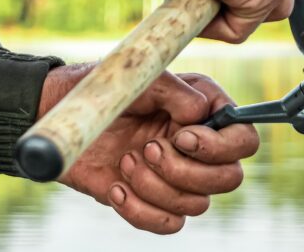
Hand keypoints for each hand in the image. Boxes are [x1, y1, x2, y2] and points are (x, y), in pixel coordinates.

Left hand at [42, 64, 257, 233]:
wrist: (60, 117)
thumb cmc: (104, 89)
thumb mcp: (141, 78)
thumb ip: (176, 92)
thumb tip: (199, 115)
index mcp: (206, 111)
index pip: (244, 140)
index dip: (220, 146)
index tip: (180, 136)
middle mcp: (199, 147)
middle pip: (229, 179)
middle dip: (186, 171)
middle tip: (148, 148)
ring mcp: (177, 176)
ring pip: (197, 204)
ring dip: (157, 188)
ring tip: (127, 161)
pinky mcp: (153, 200)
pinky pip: (169, 224)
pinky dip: (142, 212)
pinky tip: (115, 188)